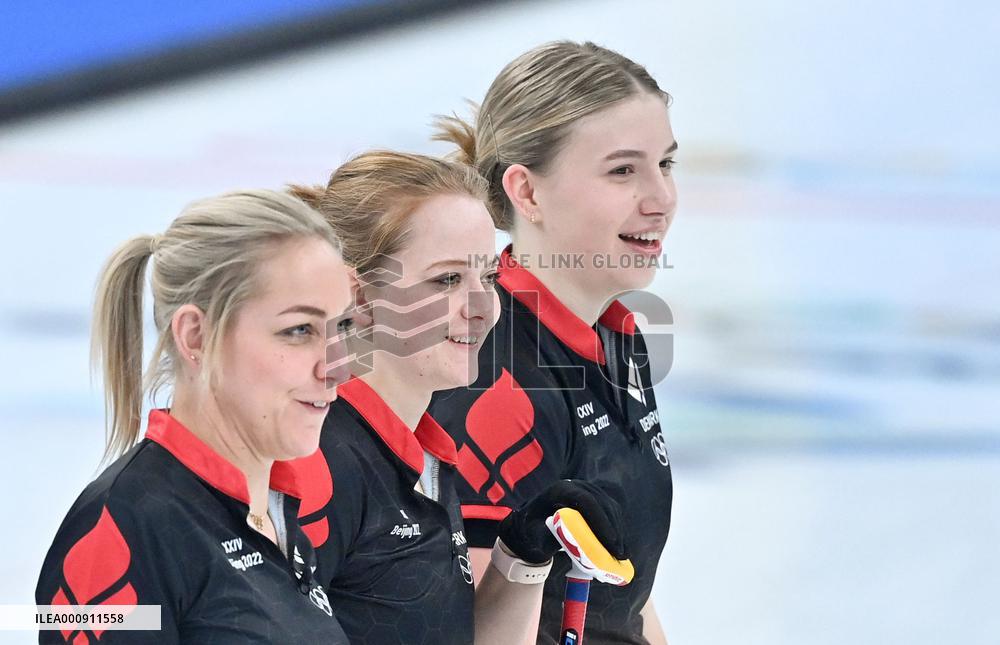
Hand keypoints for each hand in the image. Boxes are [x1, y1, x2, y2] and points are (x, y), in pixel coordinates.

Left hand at [498, 480, 626, 564]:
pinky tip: (617, 547)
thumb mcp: (534, 536)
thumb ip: (549, 538)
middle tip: (618, 554)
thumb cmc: (531, 531)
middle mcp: (576, 486)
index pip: (585, 500)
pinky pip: (610, 513)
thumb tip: (573, 545)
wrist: (531, 525)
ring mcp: (587, 491)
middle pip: (602, 504)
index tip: (610, 542)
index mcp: (560, 490)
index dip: (600, 520)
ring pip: (609, 508)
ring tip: (620, 555)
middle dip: (612, 529)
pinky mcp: (594, 500)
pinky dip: (615, 529)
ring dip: (617, 531)